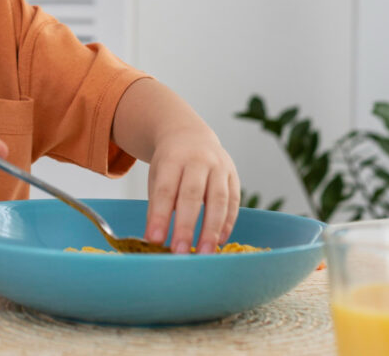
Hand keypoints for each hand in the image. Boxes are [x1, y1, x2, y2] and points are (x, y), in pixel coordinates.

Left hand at [144, 128, 239, 253]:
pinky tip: (220, 241)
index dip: (160, 216)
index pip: (165, 190)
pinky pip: (233, 201)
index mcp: (172, 158)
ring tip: (205, 253)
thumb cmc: (169, 163)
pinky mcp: (233, 175)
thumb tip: (155, 240)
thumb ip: (157, 206)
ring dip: (212, 229)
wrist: (190, 134)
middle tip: (180, 252)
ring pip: (218, 198)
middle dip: (186, 225)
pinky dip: (227, 223)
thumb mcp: (157, 176)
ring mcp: (219, 166)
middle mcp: (198, 160)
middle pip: (192, 194)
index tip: (155, 240)